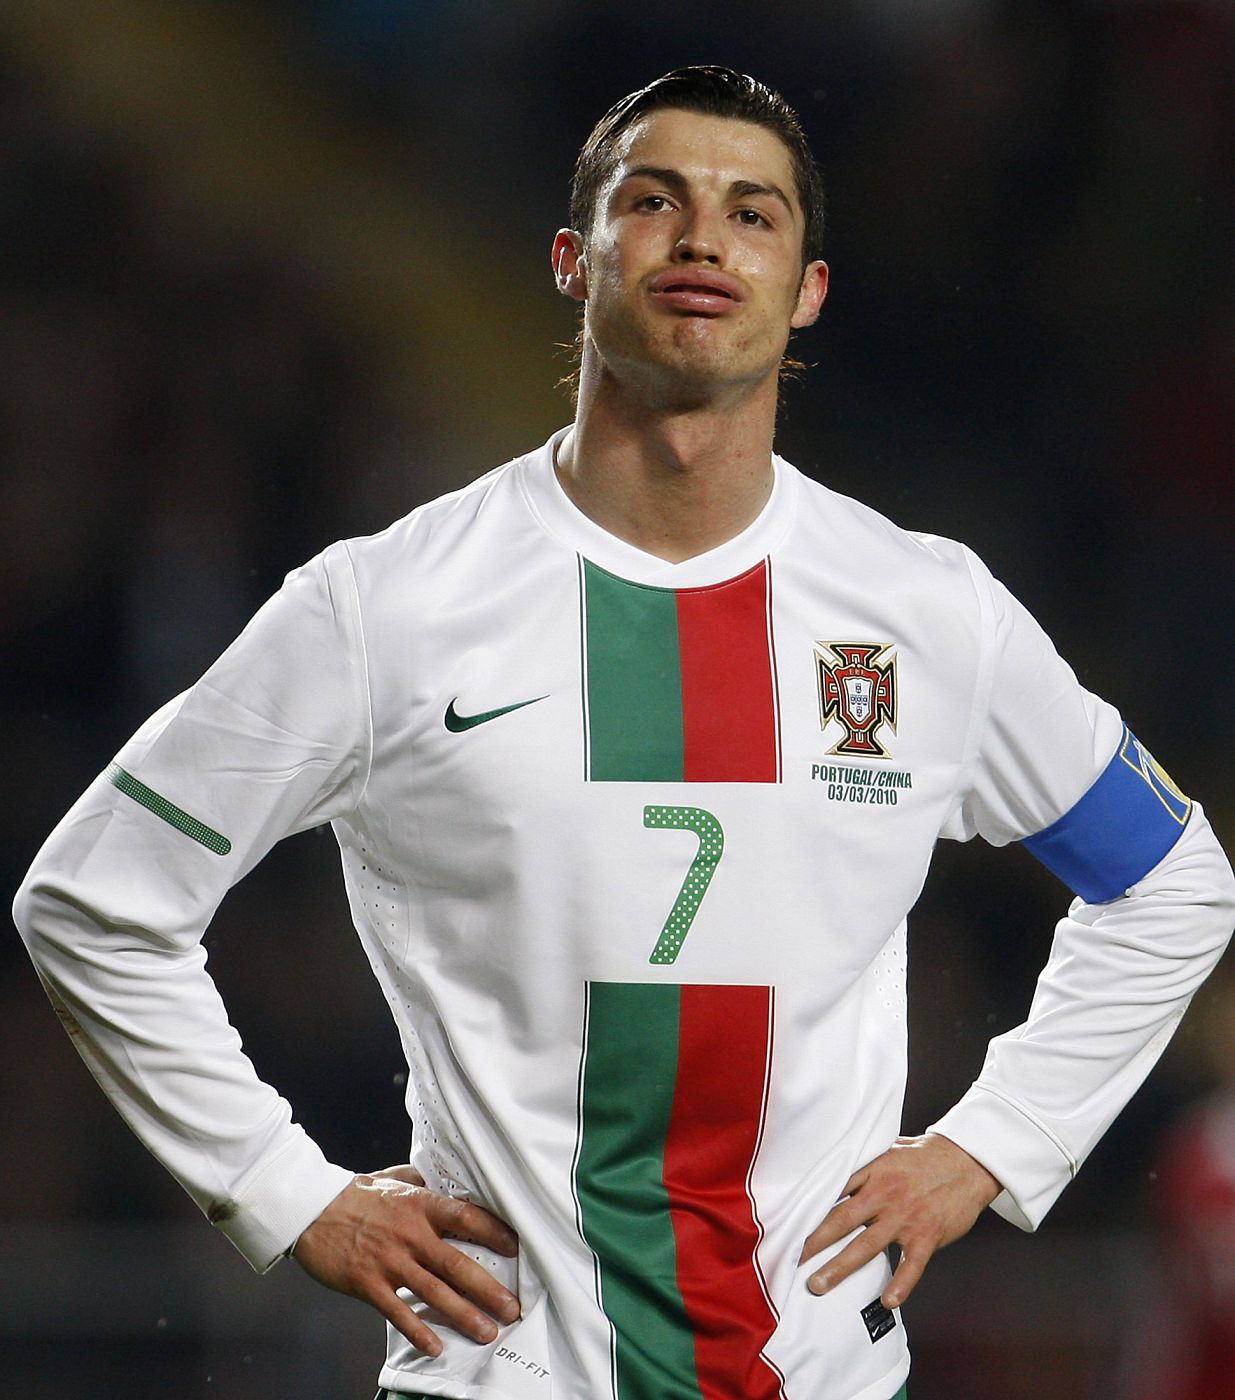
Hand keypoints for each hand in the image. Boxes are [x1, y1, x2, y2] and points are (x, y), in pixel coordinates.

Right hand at [292, 1164, 520, 1356]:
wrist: (310, 1209)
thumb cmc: (355, 1194)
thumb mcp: (393, 1178)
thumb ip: (422, 1180)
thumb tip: (446, 1178)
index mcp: (419, 1205)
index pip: (466, 1217)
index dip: (494, 1232)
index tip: (517, 1248)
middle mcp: (410, 1234)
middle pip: (457, 1264)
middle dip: (489, 1289)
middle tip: (513, 1308)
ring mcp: (390, 1261)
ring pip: (434, 1293)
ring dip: (464, 1315)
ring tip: (487, 1332)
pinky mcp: (368, 1284)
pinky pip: (398, 1313)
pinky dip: (418, 1332)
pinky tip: (436, 1347)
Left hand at [799, 1134, 999, 1308]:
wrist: (967, 1161)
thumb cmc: (925, 1155)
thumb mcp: (889, 1149)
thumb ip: (864, 1163)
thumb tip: (835, 1166)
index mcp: (872, 1172)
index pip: (833, 1190)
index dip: (810, 1207)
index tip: (788, 1222)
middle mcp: (884, 1195)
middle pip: (841, 1220)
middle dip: (814, 1242)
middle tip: (792, 1259)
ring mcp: (905, 1217)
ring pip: (866, 1246)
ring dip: (840, 1268)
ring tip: (819, 1284)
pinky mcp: (927, 1236)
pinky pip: (911, 1265)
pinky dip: (900, 1285)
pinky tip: (887, 1301)